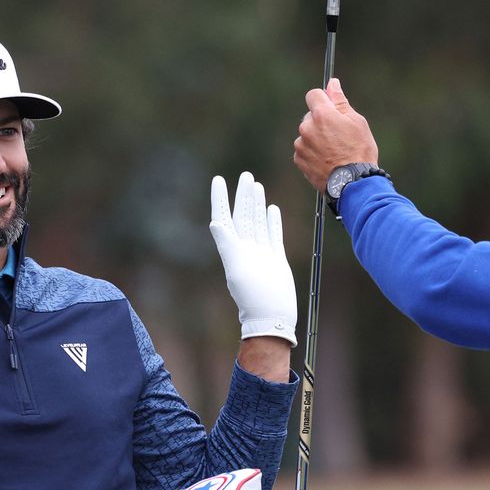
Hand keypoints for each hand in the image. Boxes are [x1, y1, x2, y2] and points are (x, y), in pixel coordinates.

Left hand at [209, 173, 296, 346]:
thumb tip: (215, 222)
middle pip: (243, 214)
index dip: (220, 199)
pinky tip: (272, 209)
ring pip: (258, 220)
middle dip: (243, 195)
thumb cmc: (252, 295)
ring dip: (257, 203)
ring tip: (256, 185)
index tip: (218, 180)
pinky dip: (272, 221)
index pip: (225, 217)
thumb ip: (227, 244)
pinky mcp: (275, 257)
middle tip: (245, 174)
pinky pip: (273, 233)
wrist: (272, 314)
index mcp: (233, 247)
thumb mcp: (236, 268)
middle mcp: (245, 247)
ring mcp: (261, 251)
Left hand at [293, 77, 379, 191]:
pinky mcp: (299, 160)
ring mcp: (301, 145)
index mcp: (322, 115)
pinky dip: (312, 152)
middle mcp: (307, 128)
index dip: (323, 99)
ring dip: (316, 138)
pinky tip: (327, 160)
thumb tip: (332, 84)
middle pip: (310, 116)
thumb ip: (340, 101)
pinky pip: (304, 150)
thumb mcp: (356, 122)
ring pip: (307, 134)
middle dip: (321, 121)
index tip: (330, 107)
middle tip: (338, 135)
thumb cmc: (359, 152)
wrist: (353, 183)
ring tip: (334, 151)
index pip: (313, 94)